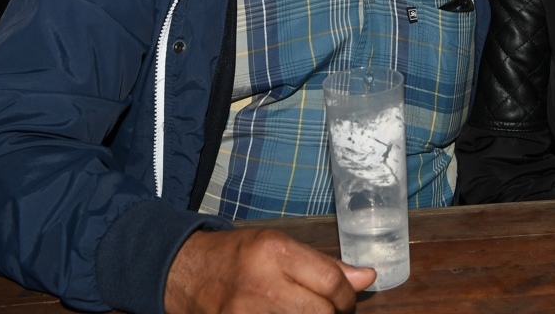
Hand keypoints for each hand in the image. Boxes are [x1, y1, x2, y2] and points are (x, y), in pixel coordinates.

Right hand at [165, 228, 375, 313]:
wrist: (187, 273)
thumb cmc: (238, 256)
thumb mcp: (280, 246)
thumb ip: (324, 265)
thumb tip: (367, 278)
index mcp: (274, 251)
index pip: (331, 282)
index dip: (346, 296)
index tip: (344, 299)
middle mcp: (260, 283)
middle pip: (321, 313)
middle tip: (328, 310)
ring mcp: (246, 312)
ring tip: (305, 312)